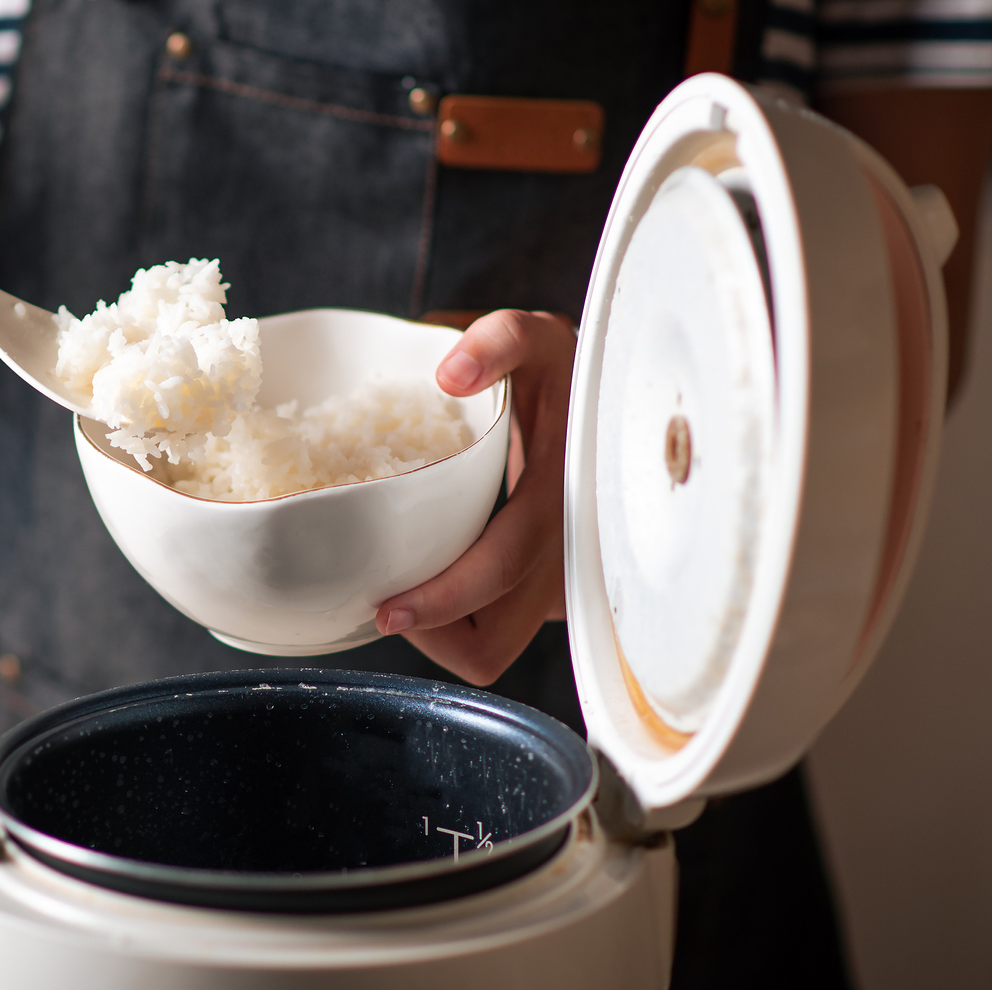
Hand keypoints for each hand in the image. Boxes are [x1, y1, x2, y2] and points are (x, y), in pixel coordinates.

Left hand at [374, 310, 575, 684]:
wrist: (608, 405)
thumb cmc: (564, 376)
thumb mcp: (538, 341)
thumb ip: (500, 342)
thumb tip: (451, 372)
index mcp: (564, 500)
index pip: (501, 572)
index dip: (442, 601)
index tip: (386, 609)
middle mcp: (569, 559)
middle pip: (490, 645)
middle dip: (430, 634)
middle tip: (383, 596)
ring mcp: (561, 586)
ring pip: (491, 647)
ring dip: (442, 630)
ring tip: (404, 580)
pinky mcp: (548, 596)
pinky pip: (497, 631)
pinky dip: (459, 617)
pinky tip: (434, 570)